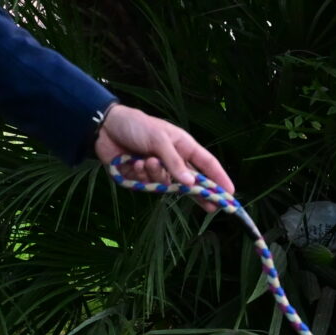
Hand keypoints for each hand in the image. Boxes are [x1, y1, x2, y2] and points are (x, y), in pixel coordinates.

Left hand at [94, 103, 232, 191]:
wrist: (105, 128)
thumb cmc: (136, 126)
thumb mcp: (158, 139)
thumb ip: (174, 162)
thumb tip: (190, 183)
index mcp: (183, 145)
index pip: (207, 164)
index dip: (219, 178)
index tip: (230, 193)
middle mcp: (173, 160)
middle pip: (192, 182)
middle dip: (199, 194)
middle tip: (211, 208)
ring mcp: (157, 170)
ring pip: (167, 184)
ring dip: (157, 175)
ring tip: (146, 161)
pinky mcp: (141, 179)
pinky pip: (148, 185)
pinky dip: (142, 175)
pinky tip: (134, 163)